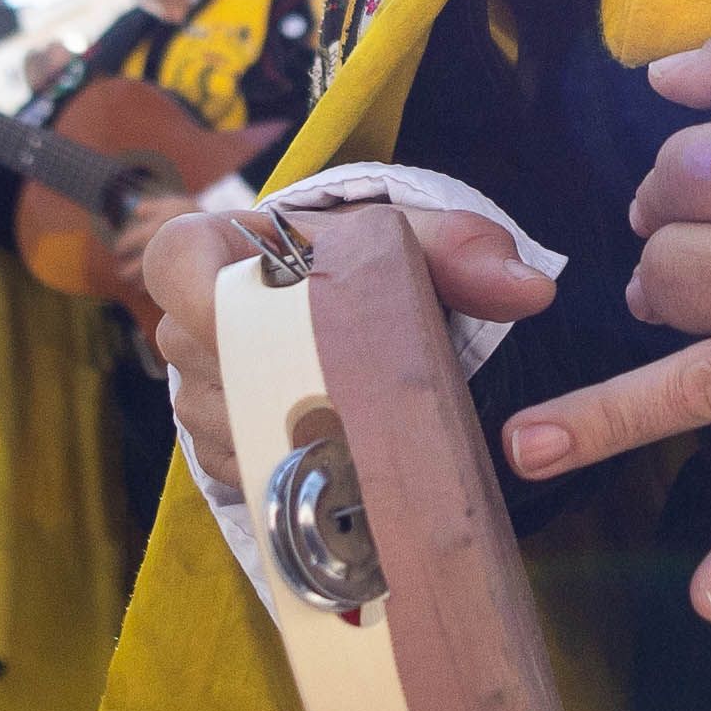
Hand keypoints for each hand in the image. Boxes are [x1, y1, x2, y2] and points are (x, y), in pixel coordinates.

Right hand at [143, 200, 554, 492]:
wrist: (352, 302)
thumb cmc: (367, 261)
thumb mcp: (411, 243)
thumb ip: (464, 251)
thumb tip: (531, 289)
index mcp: (214, 249)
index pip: (179, 265)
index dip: (212, 301)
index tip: (268, 329)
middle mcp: (186, 322)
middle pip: (208, 363)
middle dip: (280, 387)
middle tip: (352, 402)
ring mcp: (194, 390)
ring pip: (224, 425)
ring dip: (287, 435)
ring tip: (358, 434)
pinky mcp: (216, 443)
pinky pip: (238, 466)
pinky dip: (286, 468)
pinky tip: (337, 464)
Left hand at [507, 2, 710, 625]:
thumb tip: (661, 79)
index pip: (685, 180)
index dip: (670, 173)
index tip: (691, 174)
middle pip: (676, 276)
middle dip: (657, 256)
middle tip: (679, 247)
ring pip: (702, 383)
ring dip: (608, 418)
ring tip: (529, 447)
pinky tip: (710, 599)